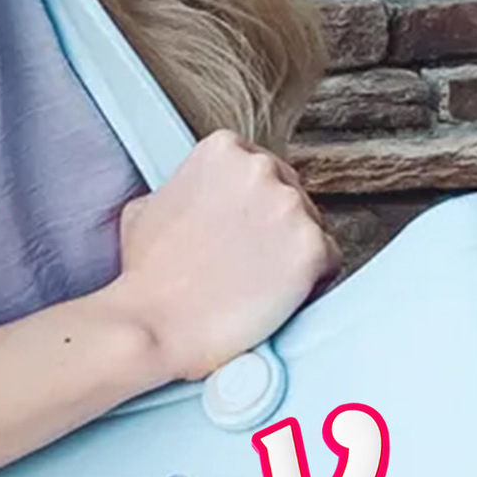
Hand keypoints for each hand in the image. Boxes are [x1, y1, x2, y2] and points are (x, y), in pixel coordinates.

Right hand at [102, 129, 336, 383]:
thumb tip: (192, 195)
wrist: (153, 325)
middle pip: (291, 196)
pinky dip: (309, 284)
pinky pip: (329, 263)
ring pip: (312, 229)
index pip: (262, 172)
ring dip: (291, 257)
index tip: (240, 236)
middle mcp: (261, 168)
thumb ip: (183, 188)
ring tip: (255, 287)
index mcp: (223, 150)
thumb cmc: (146, 278)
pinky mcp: (313, 248)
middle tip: (247, 267)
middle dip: (274, 231)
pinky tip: (276, 299)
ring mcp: (290, 206)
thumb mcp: (147, 208)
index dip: (252, 210)